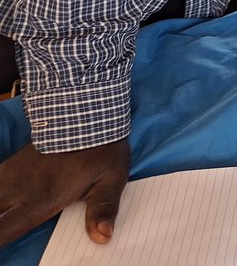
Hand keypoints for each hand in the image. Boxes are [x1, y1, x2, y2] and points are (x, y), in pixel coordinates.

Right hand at [0, 138, 129, 246]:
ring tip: (2, 210)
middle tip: (1, 227)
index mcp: (39, 202)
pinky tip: (0, 195)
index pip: (3, 231)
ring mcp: (12, 176)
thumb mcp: (110, 180)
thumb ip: (102, 209)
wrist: (90, 114)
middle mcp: (18, 192)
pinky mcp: (12, 163)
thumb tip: (103, 237)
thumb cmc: (102, 150)